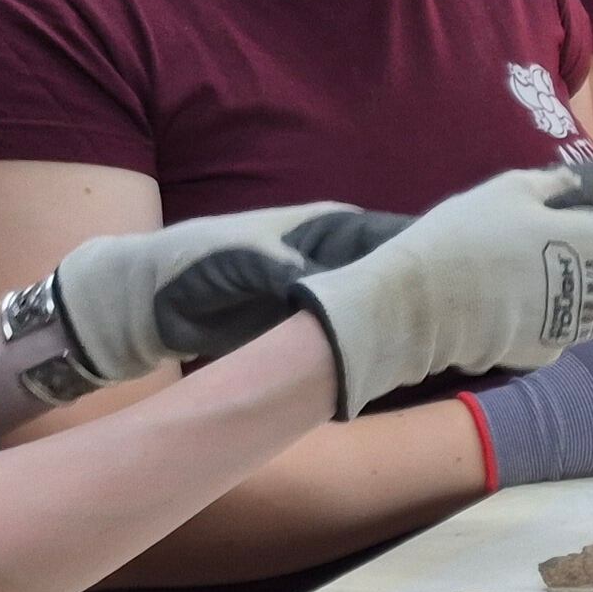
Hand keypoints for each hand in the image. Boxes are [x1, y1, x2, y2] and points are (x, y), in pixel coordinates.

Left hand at [18, 203, 411, 403]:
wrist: (142, 301)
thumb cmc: (188, 263)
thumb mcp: (239, 257)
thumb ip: (288, 268)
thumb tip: (338, 289)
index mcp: (323, 225)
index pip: (387, 236)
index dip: (417, 257)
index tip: (450, 280)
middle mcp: (327, 256)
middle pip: (384, 276)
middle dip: (409, 297)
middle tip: (448, 323)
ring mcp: (315, 294)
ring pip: (365, 311)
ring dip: (386, 328)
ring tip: (427, 347)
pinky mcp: (298, 329)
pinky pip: (338, 339)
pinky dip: (357, 350)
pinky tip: (383, 366)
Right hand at [288, 163, 592, 416]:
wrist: (416, 307)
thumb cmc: (463, 237)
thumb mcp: (511, 190)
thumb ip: (564, 186)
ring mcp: (580, 326)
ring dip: (591, 280)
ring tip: (534, 263)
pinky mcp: (553, 351)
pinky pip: (569, 322)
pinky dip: (556, 308)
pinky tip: (515, 296)